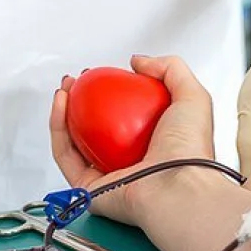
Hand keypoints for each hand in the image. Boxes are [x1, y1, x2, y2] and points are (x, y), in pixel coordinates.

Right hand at [50, 55, 214, 226]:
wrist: (177, 188)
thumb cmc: (190, 152)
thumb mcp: (193, 96)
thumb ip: (170, 70)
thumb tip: (139, 62)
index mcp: (153, 145)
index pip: (124, 117)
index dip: (109, 93)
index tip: (102, 75)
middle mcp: (129, 162)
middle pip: (95, 129)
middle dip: (81, 100)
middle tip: (78, 81)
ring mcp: (106, 175)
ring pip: (75, 141)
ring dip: (65, 110)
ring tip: (66, 87)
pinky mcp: (87, 188)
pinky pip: (65, 154)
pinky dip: (58, 126)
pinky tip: (61, 102)